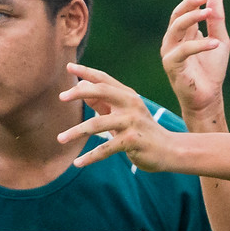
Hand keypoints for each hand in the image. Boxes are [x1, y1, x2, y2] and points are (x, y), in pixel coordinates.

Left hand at [57, 64, 180, 170]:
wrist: (169, 150)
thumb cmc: (142, 131)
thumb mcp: (124, 113)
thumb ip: (104, 102)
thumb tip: (80, 87)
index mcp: (128, 95)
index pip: (104, 79)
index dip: (86, 72)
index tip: (68, 67)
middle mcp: (130, 104)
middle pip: (101, 91)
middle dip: (78, 92)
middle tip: (60, 96)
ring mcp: (132, 122)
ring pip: (97, 124)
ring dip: (76, 132)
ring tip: (60, 139)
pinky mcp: (132, 141)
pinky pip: (105, 149)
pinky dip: (90, 157)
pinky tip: (77, 163)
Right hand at [161, 0, 229, 127]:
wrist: (208, 98)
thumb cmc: (211, 72)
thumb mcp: (220, 42)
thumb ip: (217, 21)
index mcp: (184, 32)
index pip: (186, 7)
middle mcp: (173, 38)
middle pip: (178, 14)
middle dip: (190, 2)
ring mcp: (170, 51)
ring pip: (177, 28)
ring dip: (192, 18)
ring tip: (208, 12)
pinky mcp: (171, 65)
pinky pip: (183, 50)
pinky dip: (199, 45)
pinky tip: (214, 42)